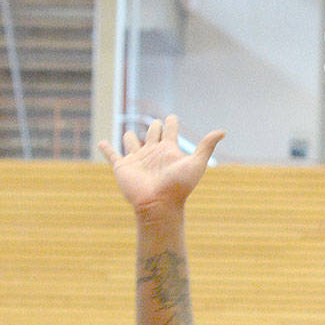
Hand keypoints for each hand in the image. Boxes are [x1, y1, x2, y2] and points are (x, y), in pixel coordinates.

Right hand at [98, 114, 224, 216]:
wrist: (159, 205)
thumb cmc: (179, 187)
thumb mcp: (196, 164)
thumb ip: (206, 146)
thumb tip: (223, 131)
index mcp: (168, 150)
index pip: (169, 129)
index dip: (170, 122)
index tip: (172, 119)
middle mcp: (152, 152)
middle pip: (151, 132)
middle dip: (153, 127)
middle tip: (157, 127)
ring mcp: (137, 159)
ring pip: (131, 141)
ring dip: (130, 137)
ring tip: (131, 136)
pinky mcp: (122, 167)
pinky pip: (112, 155)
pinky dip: (106, 149)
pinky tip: (102, 143)